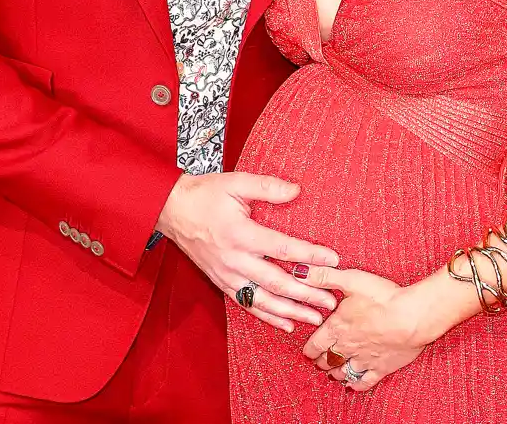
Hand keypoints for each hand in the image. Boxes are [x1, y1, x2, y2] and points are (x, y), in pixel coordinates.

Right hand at [157, 172, 339, 332]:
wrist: (173, 210)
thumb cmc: (206, 194)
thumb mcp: (236, 182)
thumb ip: (267, 187)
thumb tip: (296, 190)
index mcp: (240, 234)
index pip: (282, 247)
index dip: (309, 254)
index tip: (334, 259)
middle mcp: (234, 259)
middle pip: (277, 281)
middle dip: (306, 293)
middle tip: (331, 301)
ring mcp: (227, 275)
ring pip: (263, 300)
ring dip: (291, 311)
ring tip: (315, 318)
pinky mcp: (221, 282)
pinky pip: (248, 304)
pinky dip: (268, 316)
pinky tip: (287, 324)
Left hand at [300, 266, 448, 391]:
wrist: (411, 317)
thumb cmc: (382, 297)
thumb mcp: (351, 279)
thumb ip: (324, 276)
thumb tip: (299, 271)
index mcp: (337, 327)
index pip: (315, 344)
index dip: (309, 348)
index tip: (306, 351)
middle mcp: (347, 347)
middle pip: (327, 360)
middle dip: (320, 360)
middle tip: (317, 361)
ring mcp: (364, 360)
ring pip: (343, 372)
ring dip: (334, 372)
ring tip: (331, 372)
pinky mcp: (382, 368)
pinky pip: (364, 382)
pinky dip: (355, 384)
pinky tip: (351, 385)